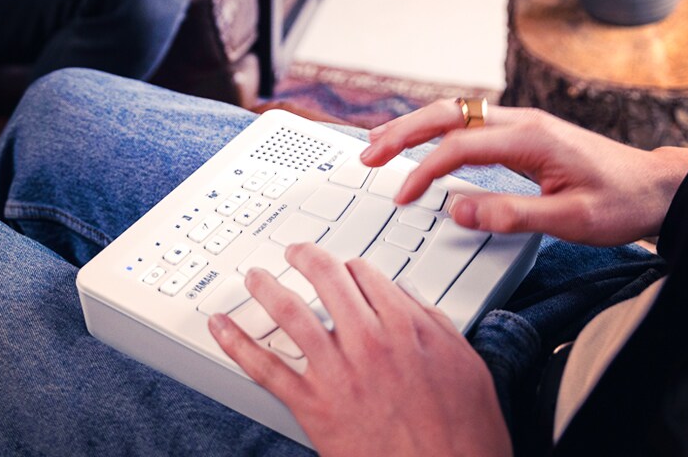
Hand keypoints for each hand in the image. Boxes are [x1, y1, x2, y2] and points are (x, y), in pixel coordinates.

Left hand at [210, 243, 511, 456]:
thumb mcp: (467, 366)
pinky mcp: (313, 405)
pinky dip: (237, 343)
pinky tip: (221, 326)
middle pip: (325, 280)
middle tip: (294, 253)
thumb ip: (434, 325)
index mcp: (406, 327)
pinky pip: (266, 367)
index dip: (350, 267)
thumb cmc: (464, 435)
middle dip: (305, 258)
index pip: (365, 275)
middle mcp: (367, 341)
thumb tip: (409, 300)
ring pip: (289, 313)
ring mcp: (336, 372)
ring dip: (266, 287)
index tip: (343, 268)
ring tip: (254, 276)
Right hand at [360, 100, 687, 244]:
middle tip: (367, 153)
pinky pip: (466, 121)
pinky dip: (434, 128)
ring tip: (378, 142)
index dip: (423, 169)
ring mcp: (521, 123)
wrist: (657, 186)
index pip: (458, 146)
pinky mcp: (521, 133)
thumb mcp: (571, 219)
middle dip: (402, 132)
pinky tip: (418, 141)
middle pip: (447, 114)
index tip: (403, 195)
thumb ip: (512, 214)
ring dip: (413, 125)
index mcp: (531, 137)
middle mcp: (522, 121)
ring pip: (453, 112)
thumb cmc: (620, 202)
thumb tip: (458, 210)